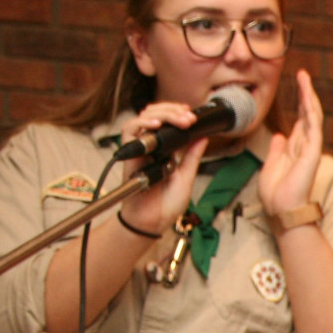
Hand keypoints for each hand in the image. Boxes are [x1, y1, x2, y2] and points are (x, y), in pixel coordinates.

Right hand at [116, 101, 210, 233]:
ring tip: (178, 118)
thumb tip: (203, 137)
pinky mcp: (130, 154)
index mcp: (166, 150)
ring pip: (143, 118)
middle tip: (188, 116)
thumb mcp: (186, 177)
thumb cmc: (166, 204)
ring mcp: (140, 149)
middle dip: (173, 110)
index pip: (169, 123)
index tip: (192, 115)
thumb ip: (192, 157)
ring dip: (161, 113)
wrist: (151, 222)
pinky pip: (129, 131)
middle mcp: (152, 146)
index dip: (178, 114)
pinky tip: (156, 124)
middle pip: (157, 115)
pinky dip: (141, 123)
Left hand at [257, 70, 323, 216]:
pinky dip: (310, 108)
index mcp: (294, 150)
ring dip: (308, 95)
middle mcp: (304, 146)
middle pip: (307, 114)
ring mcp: (310, 148)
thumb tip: (279, 136)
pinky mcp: (312, 151)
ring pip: (312, 116)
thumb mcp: (271, 166)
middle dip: (305, 94)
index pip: (299, 121)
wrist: (282, 211)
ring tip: (304, 77)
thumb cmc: (276, 195)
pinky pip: (313, 125)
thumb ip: (277, 150)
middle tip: (302, 75)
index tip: (296, 87)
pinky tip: (307, 93)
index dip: (298, 103)